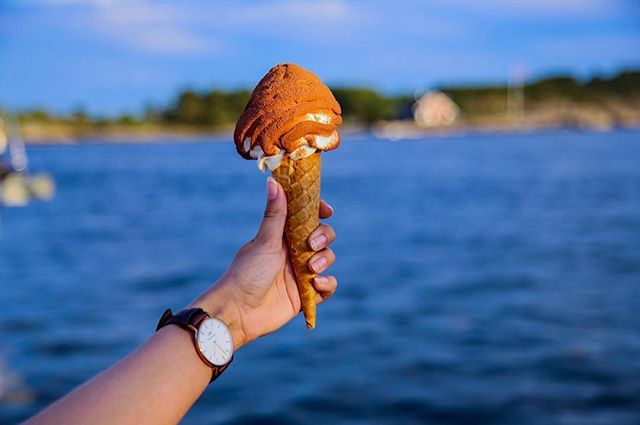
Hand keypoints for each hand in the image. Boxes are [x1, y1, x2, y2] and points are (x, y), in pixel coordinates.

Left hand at [189, 177, 336, 348]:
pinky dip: (327, 284)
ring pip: (327, 259)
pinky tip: (315, 285)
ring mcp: (300, 273)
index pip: (306, 217)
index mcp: (282, 236)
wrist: (239, 312)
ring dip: (325, 260)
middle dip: (324, 237)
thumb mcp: (264, 241)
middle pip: (322, 236)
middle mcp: (293, 252)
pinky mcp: (305, 295)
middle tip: (311, 245)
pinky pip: (327, 286)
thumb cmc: (246, 273)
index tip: (327, 210)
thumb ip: (275, 214)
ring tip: (311, 269)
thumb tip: (272, 181)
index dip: (319, 211)